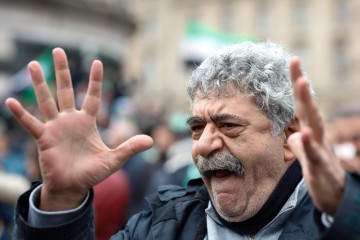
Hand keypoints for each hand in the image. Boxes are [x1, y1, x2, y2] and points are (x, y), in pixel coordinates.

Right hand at [6, 48, 152, 210]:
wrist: (73, 187)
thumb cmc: (92, 173)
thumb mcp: (114, 159)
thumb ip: (129, 148)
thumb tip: (151, 141)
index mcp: (87, 122)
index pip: (92, 96)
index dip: (95, 80)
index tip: (97, 62)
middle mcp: (70, 120)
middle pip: (65, 90)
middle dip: (62, 71)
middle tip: (58, 50)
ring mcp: (55, 128)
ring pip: (46, 101)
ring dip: (40, 84)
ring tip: (35, 65)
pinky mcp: (44, 139)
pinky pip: (31, 124)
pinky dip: (21, 114)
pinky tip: (11, 101)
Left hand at [287, 57, 345, 215]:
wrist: (335, 197)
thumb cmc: (321, 172)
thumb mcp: (306, 156)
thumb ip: (299, 144)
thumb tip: (295, 136)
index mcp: (311, 131)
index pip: (301, 104)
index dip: (296, 84)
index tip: (292, 61)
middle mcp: (317, 135)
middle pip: (307, 107)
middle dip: (301, 85)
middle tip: (295, 62)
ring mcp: (320, 149)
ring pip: (313, 123)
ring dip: (307, 103)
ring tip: (301, 83)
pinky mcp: (319, 166)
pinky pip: (313, 153)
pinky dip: (309, 143)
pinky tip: (304, 133)